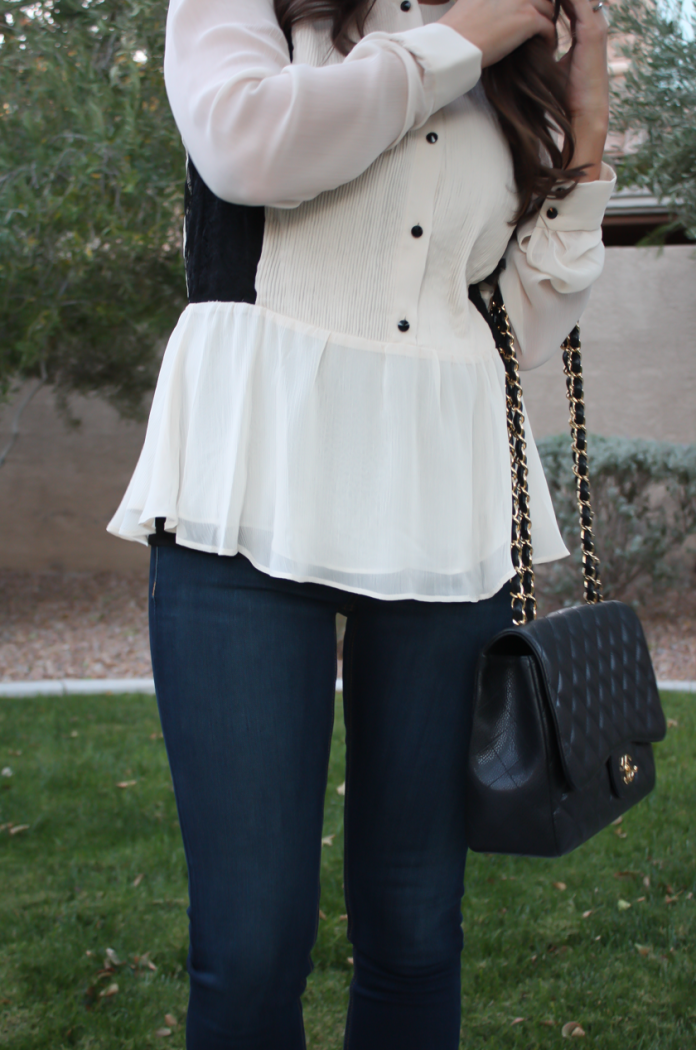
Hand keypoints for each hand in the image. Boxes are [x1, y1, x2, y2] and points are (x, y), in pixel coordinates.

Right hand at [438, 0, 556, 67]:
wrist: (455, 45)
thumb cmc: (456, 30)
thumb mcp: (469, 2)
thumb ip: (485, 1)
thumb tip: (487, 10)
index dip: (527, 2)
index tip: (524, 13)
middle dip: (540, 7)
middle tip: (537, 24)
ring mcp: (522, 1)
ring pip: (547, 8)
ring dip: (546, 22)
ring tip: (542, 36)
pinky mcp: (529, 19)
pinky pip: (549, 27)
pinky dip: (549, 39)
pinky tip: (545, 47)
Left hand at [557, 0, 609, 179]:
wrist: (586, 111)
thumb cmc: (569, 94)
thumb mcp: (554, 65)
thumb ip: (546, 50)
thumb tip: (526, 43)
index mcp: (586, 30)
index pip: (572, 2)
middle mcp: (593, 24)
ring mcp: (595, 26)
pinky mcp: (592, 33)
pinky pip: (579, 2)